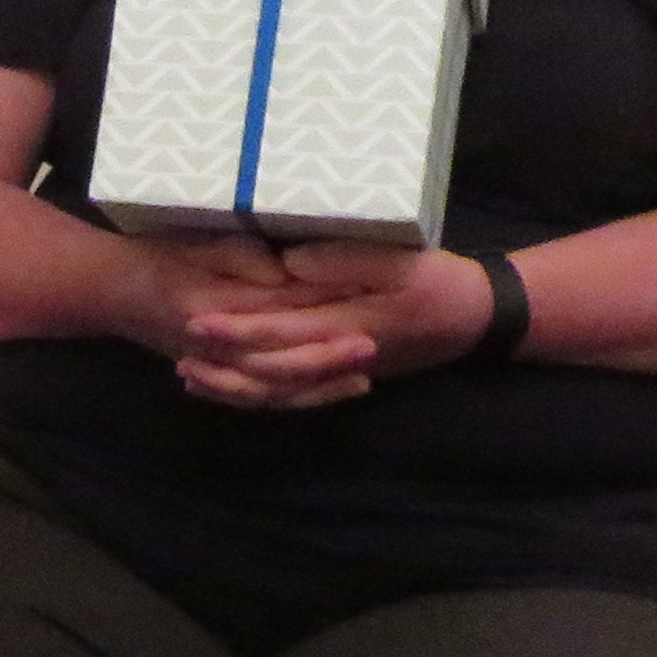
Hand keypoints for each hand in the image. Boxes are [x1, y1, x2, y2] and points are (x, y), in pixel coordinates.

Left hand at [166, 242, 494, 410]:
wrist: (476, 320)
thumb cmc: (439, 283)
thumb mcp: (401, 262)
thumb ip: (345, 261)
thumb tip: (289, 262)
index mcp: (344, 325)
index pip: (280, 333)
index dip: (237, 331)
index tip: (197, 322)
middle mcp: (335, 357)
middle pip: (269, 371)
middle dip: (223, 365)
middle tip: (180, 352)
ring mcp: (337, 373)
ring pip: (278, 392)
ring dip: (234, 387)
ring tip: (190, 375)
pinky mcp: (341, 376)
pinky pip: (294, 395)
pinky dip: (260, 394)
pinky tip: (231, 386)